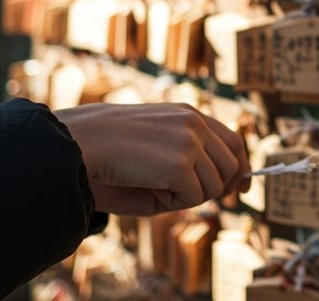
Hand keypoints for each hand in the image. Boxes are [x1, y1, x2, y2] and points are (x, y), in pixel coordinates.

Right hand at [54, 103, 250, 215]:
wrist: (78, 146)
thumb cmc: (110, 154)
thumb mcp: (156, 150)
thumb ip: (190, 163)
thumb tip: (224, 189)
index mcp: (188, 114)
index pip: (232, 141)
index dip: (240, 167)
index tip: (240, 189)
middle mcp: (195, 123)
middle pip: (232, 166)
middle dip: (216, 189)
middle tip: (182, 195)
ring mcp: (190, 141)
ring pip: (214, 186)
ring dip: (187, 195)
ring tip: (152, 183)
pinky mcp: (180, 164)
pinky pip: (194, 198)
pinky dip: (172, 203)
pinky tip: (146, 186)